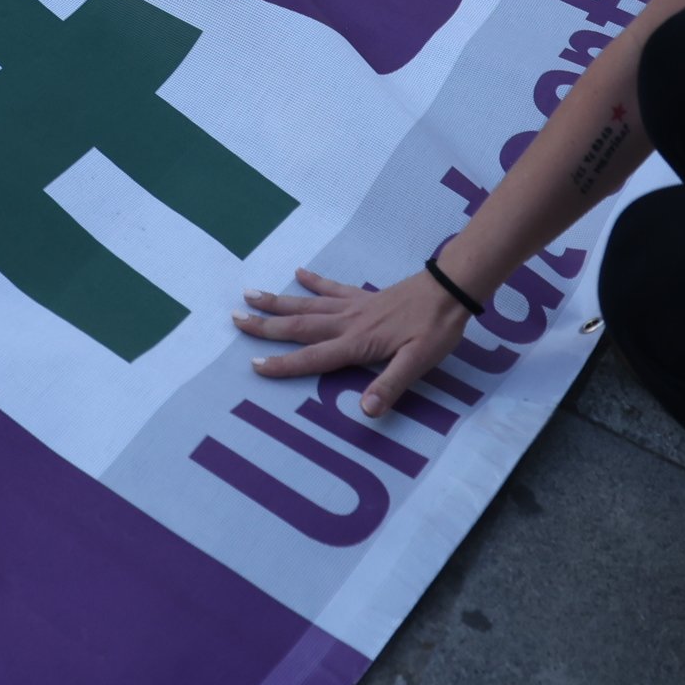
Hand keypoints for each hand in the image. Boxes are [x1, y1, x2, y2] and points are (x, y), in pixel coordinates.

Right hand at [235, 265, 475, 416]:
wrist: (449, 291)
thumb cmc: (435, 330)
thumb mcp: (418, 363)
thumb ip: (390, 386)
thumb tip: (365, 411)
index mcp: (357, 343)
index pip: (313, 357)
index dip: (283, 365)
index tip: (254, 366)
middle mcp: (347, 323)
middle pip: (299, 326)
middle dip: (266, 326)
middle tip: (235, 320)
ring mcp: (353, 306)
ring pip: (307, 305)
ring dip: (278, 302)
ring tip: (250, 294)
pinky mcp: (363, 296)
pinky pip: (332, 288)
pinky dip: (313, 281)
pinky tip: (298, 273)